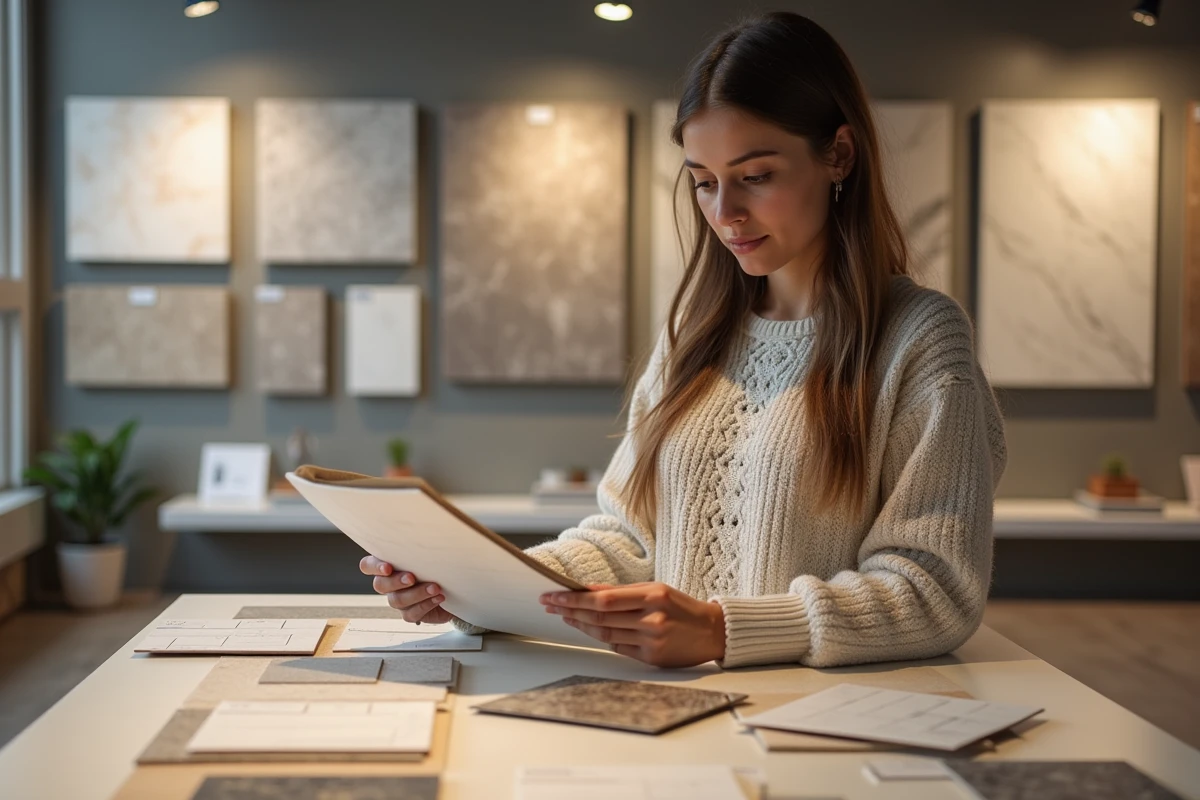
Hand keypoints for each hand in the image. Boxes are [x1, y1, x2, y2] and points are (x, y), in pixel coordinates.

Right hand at [359, 554, 452, 624]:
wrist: (453, 587)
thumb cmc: (438, 564)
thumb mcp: (429, 552)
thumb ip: (420, 546)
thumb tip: (428, 529)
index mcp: (388, 564)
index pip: (368, 565)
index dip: (374, 567)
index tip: (388, 568)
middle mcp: (389, 583)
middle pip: (380, 585)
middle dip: (396, 581)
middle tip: (412, 578)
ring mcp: (398, 599)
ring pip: (397, 600)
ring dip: (417, 593)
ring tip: (435, 587)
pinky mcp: (411, 613)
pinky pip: (411, 614)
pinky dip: (426, 605)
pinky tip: (439, 597)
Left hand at [540, 582, 725, 667]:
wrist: (713, 632)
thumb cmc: (683, 608)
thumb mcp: (656, 590)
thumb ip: (623, 592)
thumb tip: (589, 589)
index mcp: (652, 596)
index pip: (603, 599)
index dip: (575, 599)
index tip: (555, 596)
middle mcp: (651, 618)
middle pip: (600, 617)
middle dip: (570, 610)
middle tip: (550, 604)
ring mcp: (651, 640)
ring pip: (605, 634)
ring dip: (581, 625)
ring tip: (564, 616)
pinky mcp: (652, 657)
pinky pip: (618, 647)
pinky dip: (603, 638)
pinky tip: (590, 630)